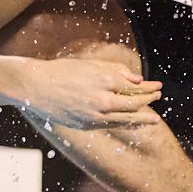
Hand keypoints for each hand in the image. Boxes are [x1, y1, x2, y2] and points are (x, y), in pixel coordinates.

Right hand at [20, 57, 162, 129]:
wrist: (34, 87)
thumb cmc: (61, 71)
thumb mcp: (90, 65)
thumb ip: (115, 71)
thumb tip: (137, 80)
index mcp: (103, 81)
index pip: (134, 87)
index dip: (148, 88)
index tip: (158, 86)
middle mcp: (102, 100)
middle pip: (133, 104)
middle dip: (148, 100)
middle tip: (158, 97)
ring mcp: (94, 116)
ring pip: (125, 119)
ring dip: (142, 118)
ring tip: (154, 120)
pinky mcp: (86, 126)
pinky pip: (111, 125)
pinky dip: (125, 124)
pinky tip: (132, 123)